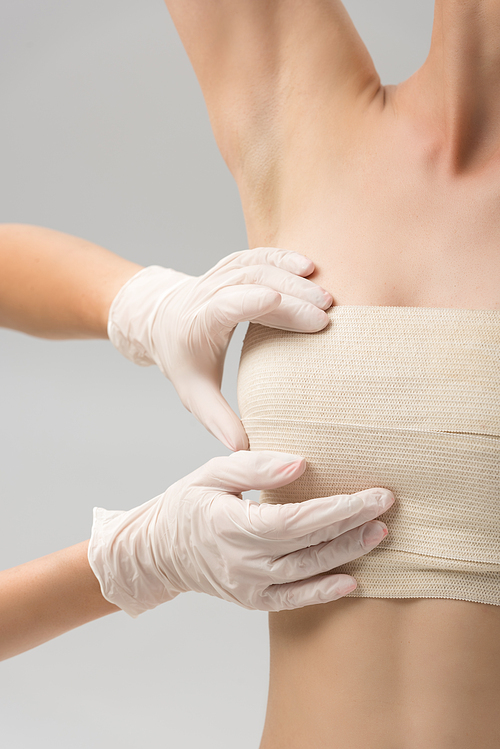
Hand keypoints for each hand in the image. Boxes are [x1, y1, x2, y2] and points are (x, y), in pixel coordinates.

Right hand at [88, 451, 393, 614]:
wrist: (157, 551)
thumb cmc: (187, 503)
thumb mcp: (213, 473)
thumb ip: (256, 466)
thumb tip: (301, 464)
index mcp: (229, 524)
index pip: (295, 520)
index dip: (338, 509)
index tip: (372, 494)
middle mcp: (240, 561)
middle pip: (308, 546)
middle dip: (352, 526)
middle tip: (386, 508)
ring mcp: (246, 586)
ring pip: (306, 573)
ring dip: (346, 555)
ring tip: (379, 535)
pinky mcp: (251, 600)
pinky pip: (293, 600)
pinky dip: (323, 592)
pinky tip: (353, 580)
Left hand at [107, 248, 332, 449]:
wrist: (162, 320)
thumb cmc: (181, 357)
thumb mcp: (194, 393)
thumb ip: (217, 419)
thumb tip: (242, 449)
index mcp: (199, 320)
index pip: (226, 304)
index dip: (253, 301)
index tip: (280, 305)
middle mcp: (209, 291)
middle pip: (251, 283)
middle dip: (290, 296)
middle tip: (325, 313)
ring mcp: (221, 274)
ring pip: (258, 266)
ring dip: (293, 278)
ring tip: (326, 297)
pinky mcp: (234, 266)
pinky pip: (259, 255)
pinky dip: (284, 258)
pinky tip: (309, 266)